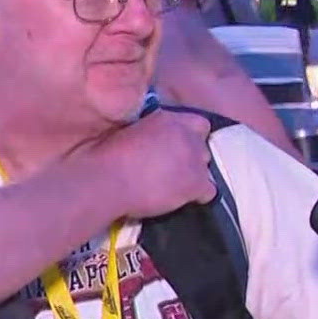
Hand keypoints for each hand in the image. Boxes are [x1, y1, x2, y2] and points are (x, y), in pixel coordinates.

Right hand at [88, 109, 217, 218]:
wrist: (108, 180)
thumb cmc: (108, 157)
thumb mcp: (131, 131)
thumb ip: (151, 131)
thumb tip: (155, 141)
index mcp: (168, 118)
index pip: (198, 123)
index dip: (191, 137)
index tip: (178, 148)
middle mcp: (186, 134)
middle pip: (203, 146)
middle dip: (192, 156)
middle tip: (174, 169)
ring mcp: (194, 158)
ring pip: (207, 168)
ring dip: (195, 175)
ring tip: (175, 186)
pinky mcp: (196, 182)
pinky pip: (209, 192)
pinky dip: (198, 197)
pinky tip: (181, 200)